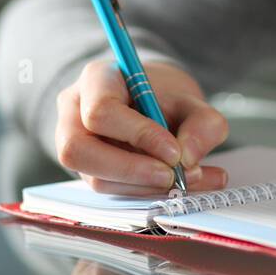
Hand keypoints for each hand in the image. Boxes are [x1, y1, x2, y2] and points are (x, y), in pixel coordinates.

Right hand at [55, 59, 229, 194]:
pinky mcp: (88, 172)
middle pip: (78, 150)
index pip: (101, 110)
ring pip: (95, 178)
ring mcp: (75, 146)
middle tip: (171, 177)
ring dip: (144, 187)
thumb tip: (188, 160)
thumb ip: (201, 123)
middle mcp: (74, 112)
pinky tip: (183, 187)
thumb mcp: (190, 100)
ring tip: (189, 181)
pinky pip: (110, 191)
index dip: (137, 135)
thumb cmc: (164, 97)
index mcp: (96, 80)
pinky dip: (148, 194)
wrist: (152, 105)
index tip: (174, 152)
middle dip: (130, 170)